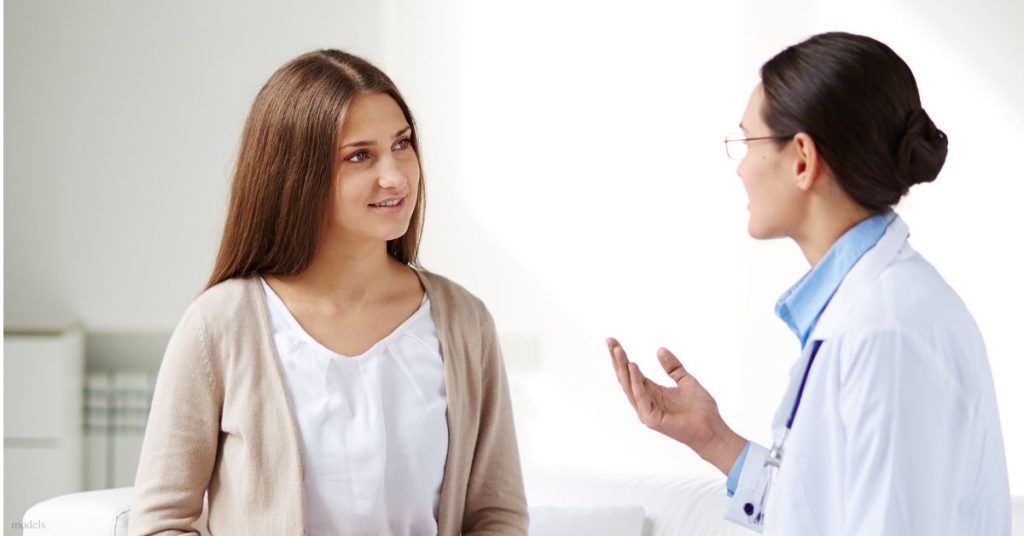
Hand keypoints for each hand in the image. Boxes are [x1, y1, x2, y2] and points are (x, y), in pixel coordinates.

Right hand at [606, 337, 745, 474]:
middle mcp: (646, 401)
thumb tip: (660, 349)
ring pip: (629, 386)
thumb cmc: (701, 409)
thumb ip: (673, 367)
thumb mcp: (686, 380)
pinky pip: (641, 397)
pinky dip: (636, 382)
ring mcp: (647, 411)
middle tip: (610, 341)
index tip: (613, 340)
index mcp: (652, 392)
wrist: (713, 430)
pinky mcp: (652, 419)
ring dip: (622, 367)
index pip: (632, 372)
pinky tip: (633, 366)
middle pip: (626, 378)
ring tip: (618, 350)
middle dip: (617, 359)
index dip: (622, 357)